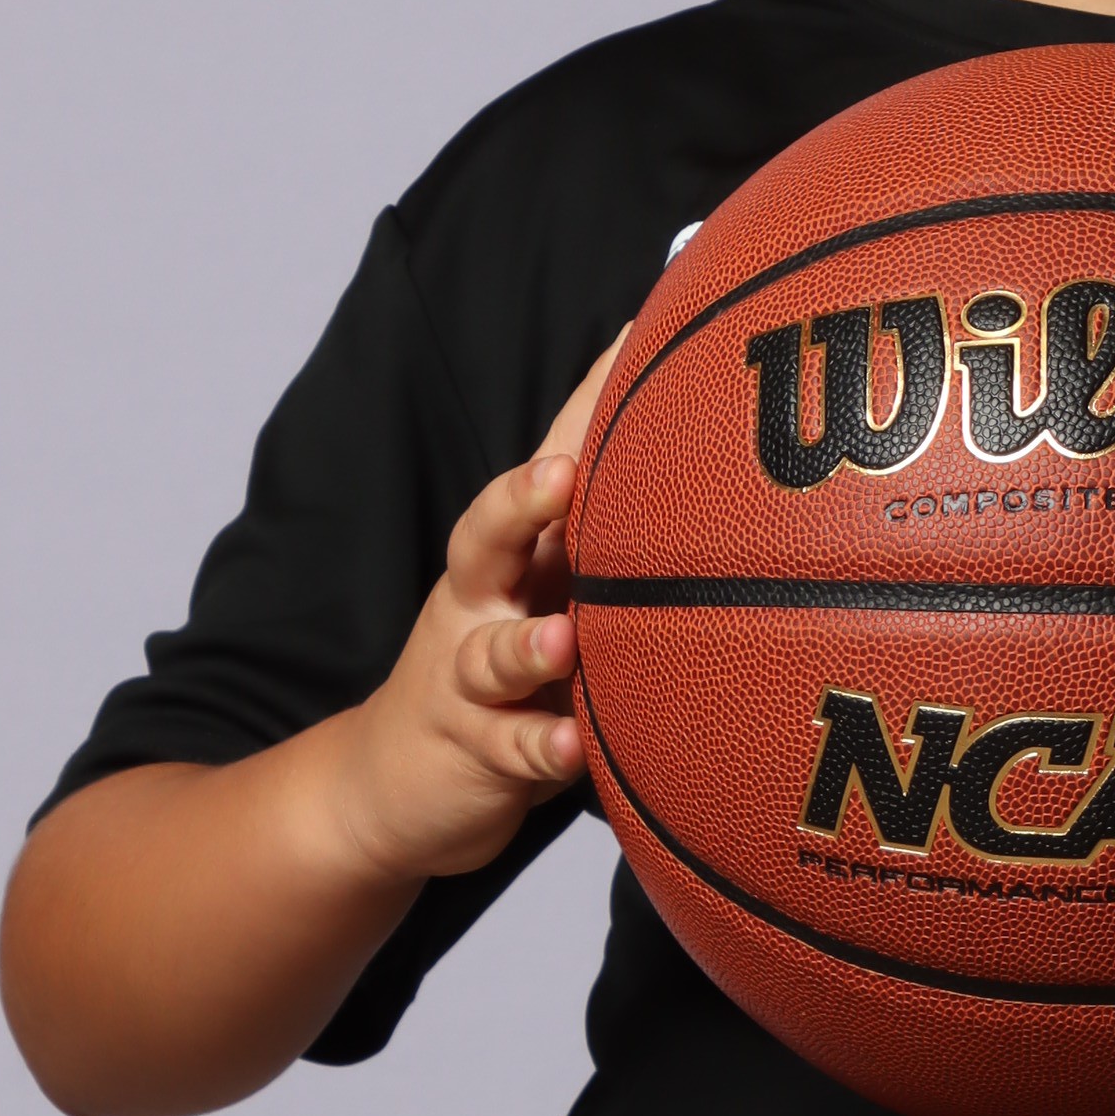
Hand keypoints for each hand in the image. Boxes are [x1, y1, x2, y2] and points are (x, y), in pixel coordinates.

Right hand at [324, 336, 622, 882]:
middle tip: (558, 475)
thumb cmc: (502, 671)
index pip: (553, 460)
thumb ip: (612, 549)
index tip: (639, 332)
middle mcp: (484, 600)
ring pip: (492, 651)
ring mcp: (469, 675)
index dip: (590, 399)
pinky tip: (572, 743)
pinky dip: (540, 746)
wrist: (393, 783)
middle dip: (520, 502)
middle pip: (486, 534)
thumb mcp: (550, 599)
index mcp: (517, 554)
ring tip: (564, 638)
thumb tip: (721, 487)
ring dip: (526, 643)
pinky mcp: (471, 748)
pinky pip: (509, 748)